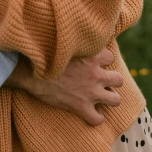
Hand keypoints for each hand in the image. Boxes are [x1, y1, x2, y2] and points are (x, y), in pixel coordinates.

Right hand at [7, 51, 122, 125]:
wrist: (32, 72)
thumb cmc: (45, 54)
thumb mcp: (65, 43)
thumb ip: (76, 42)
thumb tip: (75, 32)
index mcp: (92, 57)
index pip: (110, 57)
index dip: (103, 61)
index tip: (94, 63)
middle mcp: (95, 74)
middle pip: (119, 79)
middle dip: (112, 81)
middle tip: (100, 81)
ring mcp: (90, 92)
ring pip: (116, 100)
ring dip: (109, 99)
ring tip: (99, 97)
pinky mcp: (81, 107)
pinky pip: (98, 119)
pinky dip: (94, 117)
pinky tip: (88, 113)